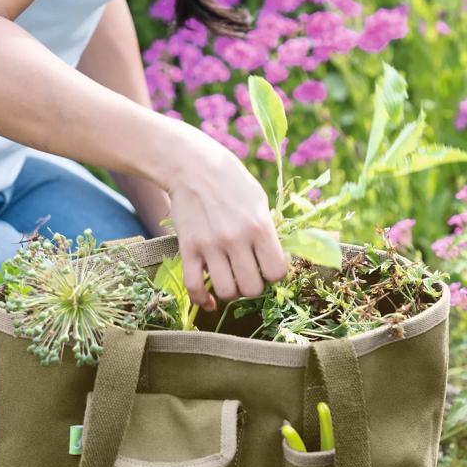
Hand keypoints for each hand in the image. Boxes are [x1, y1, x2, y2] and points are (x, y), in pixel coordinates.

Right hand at [164, 130, 287, 308]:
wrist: (192, 166)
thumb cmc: (232, 181)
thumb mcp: (259, 201)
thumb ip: (268, 231)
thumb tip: (277, 260)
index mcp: (259, 226)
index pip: (276, 272)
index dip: (274, 275)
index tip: (267, 266)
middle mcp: (236, 239)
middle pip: (252, 288)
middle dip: (253, 287)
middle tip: (248, 274)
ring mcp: (210, 245)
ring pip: (226, 291)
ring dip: (231, 291)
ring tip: (230, 279)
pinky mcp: (188, 248)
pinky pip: (195, 287)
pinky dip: (202, 300)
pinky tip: (208, 299)